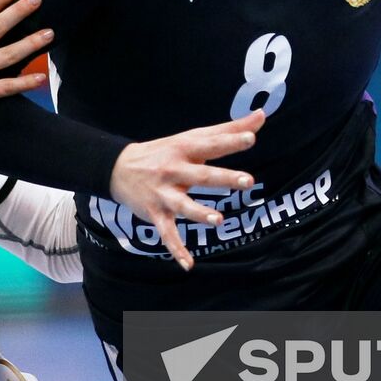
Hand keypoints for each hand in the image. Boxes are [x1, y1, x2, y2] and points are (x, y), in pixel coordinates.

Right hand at [109, 111, 265, 270]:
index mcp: (185, 149)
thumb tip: (261, 116)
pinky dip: (176, 250)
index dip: (230, 141)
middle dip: (224, 178)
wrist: (118, 168)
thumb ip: (228, 130)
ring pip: (183, 205)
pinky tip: (189, 265)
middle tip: (248, 181)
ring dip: (199, 213)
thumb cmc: (164, 152)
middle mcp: (174, 171)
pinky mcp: (156, 214)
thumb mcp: (192, 137)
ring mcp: (164, 194)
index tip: (251, 137)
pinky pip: (167, 234)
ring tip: (218, 219)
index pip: (211, 145)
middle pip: (201, 175)